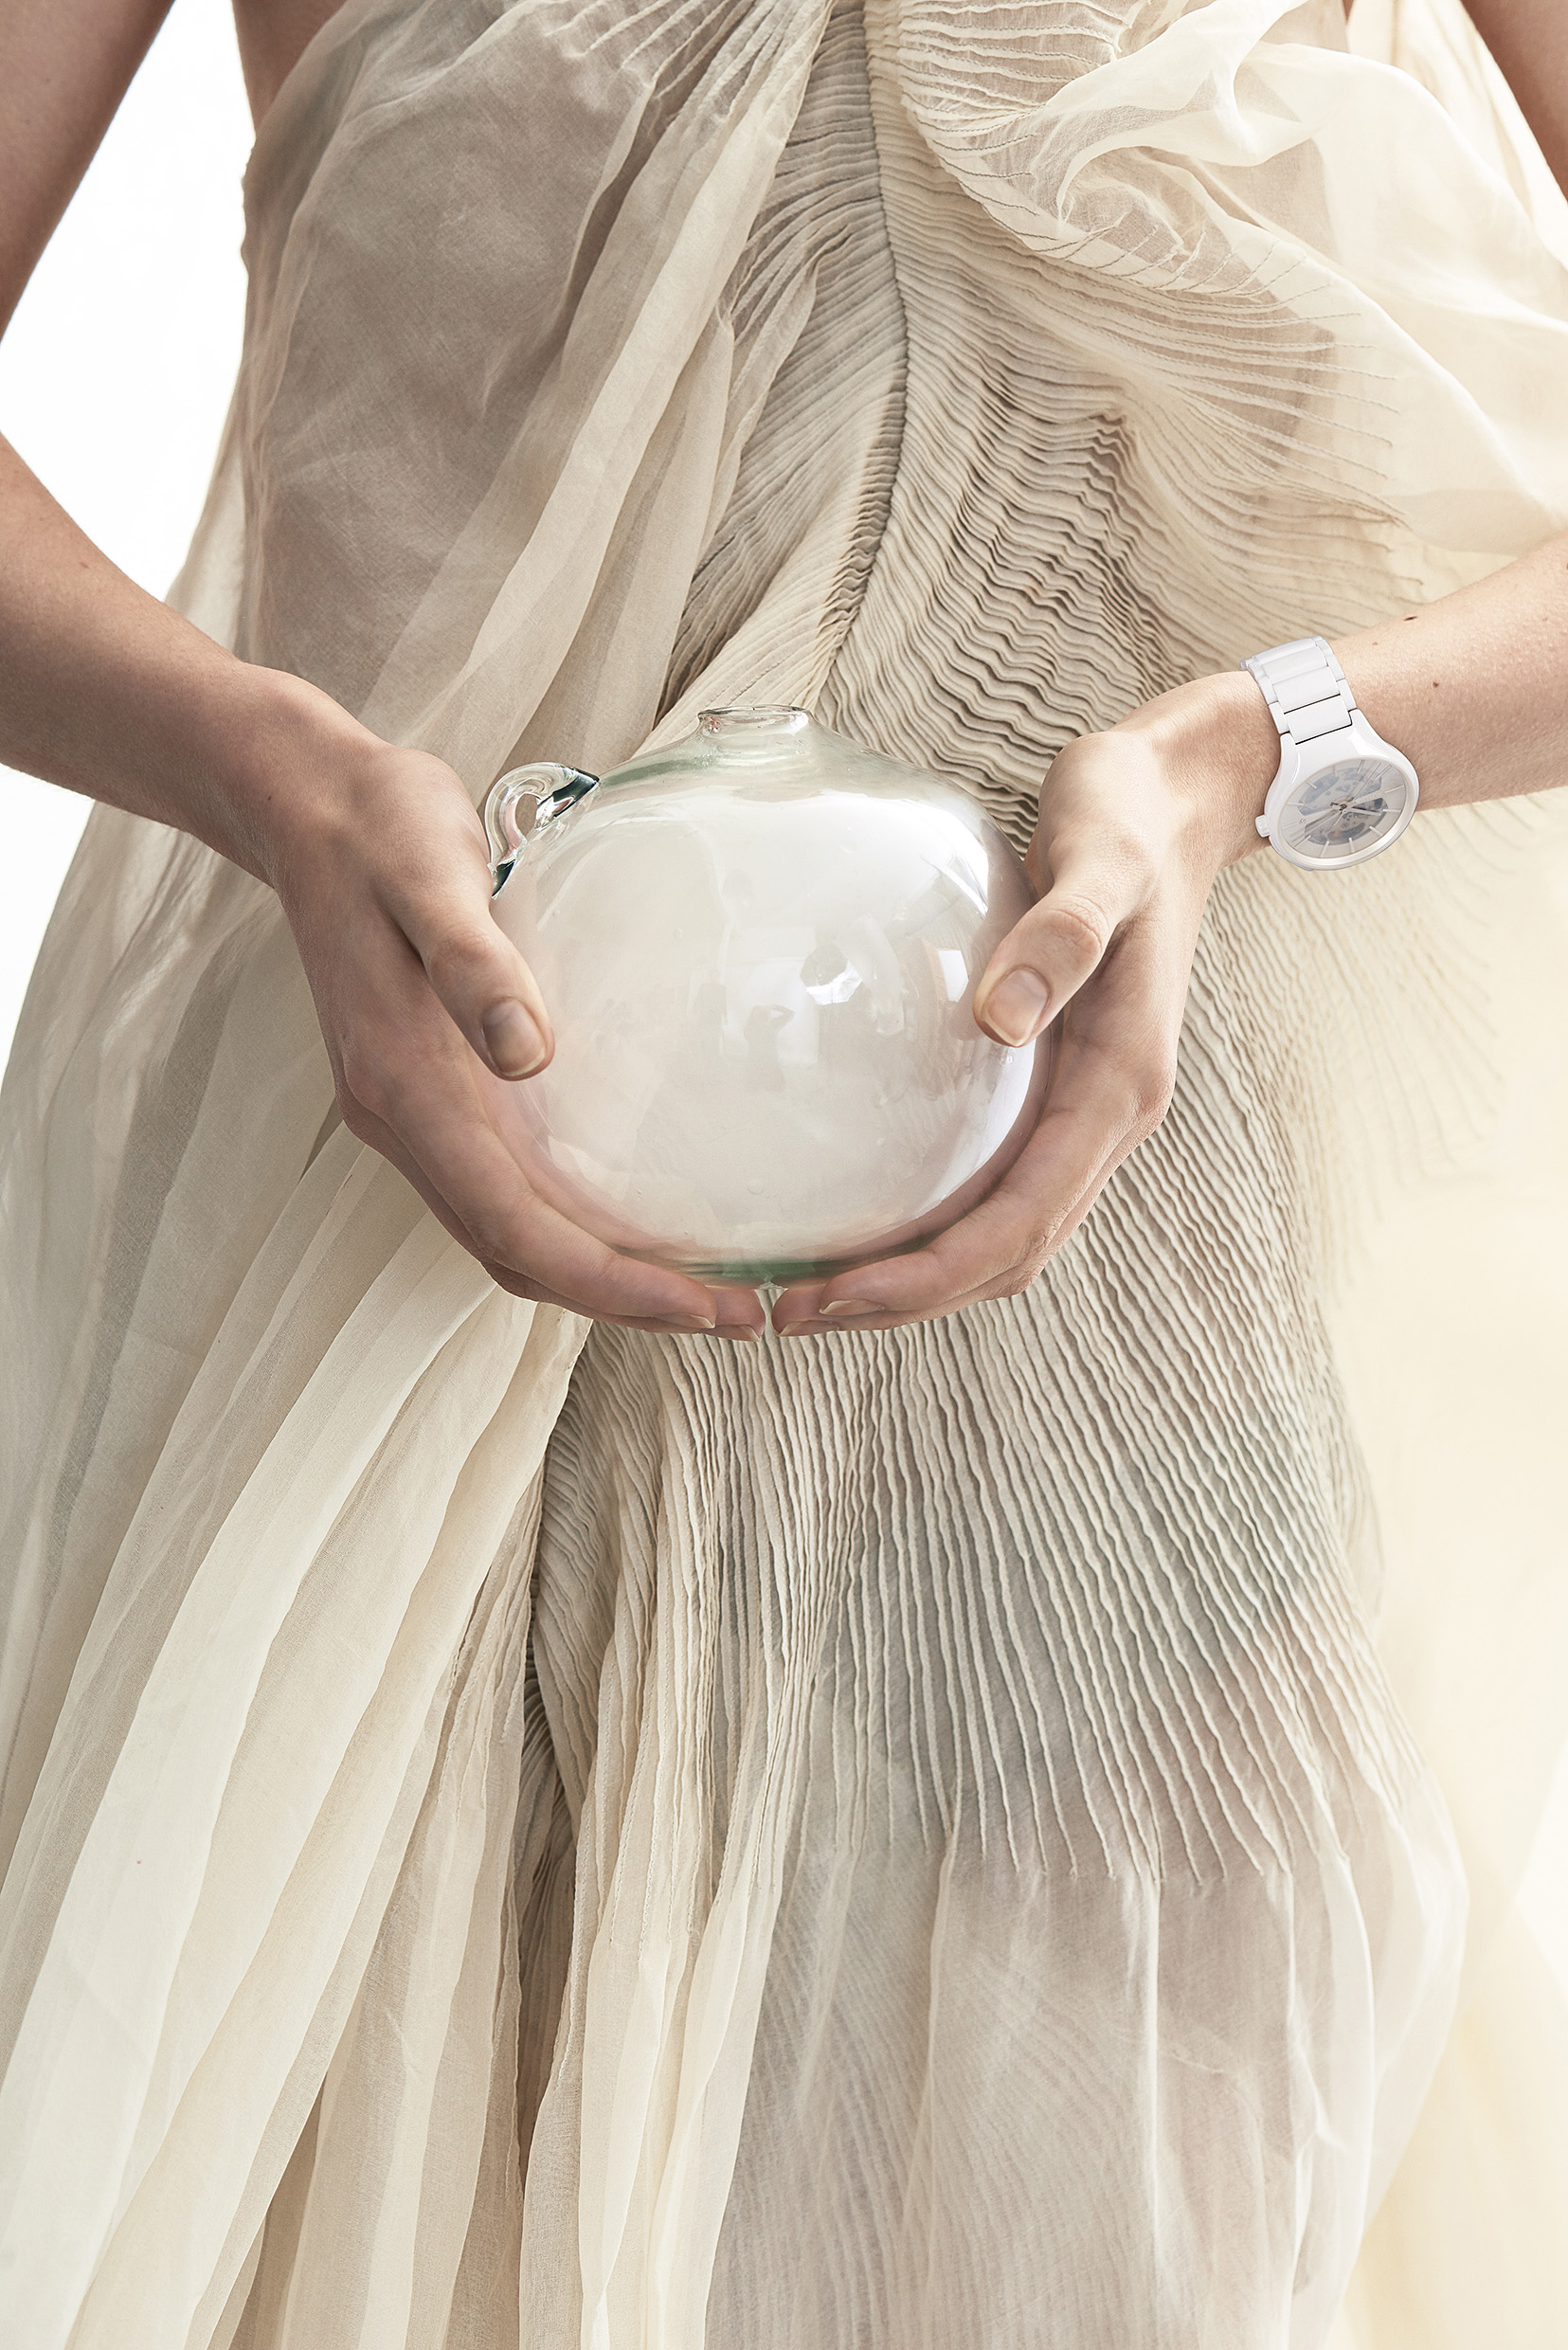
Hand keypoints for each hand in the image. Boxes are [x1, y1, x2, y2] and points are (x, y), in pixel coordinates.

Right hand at [239, 678, 765, 1337]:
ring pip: (503, 1237)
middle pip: (514, 1256)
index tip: (703, 1304)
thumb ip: (474, 962)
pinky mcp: (426, 1096)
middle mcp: (400, 1121)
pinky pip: (498, 1195)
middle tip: (736, 1315)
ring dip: (598, 1277)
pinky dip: (567, 1232)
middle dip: (622, 1301)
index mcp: (404, 1085)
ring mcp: (407, 1117)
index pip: (514, 1225)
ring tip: (699, 1288)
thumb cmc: (382, 829)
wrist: (310, 806)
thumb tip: (528, 1053)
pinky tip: (631, 1220)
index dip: (610, 1280)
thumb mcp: (432, 871)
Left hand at [769, 673, 1277, 1336]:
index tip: (839, 1293)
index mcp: (1121, 1087)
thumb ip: (1059, 936)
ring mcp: (1081, 1110)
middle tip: (797, 1313)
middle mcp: (1107, 1119)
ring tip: (815, 1288)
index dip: (931, 1276)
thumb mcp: (1100, 860)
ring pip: (1005, 1236)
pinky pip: (992, 1187)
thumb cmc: (1131, 823)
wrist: (1177, 801)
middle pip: (1010, 1257)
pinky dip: (930, 1224)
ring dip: (916, 1278)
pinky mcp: (1052, 1089)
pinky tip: (860, 1212)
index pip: (1022, 1224)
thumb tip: (998, 1016)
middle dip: (908, 1300)